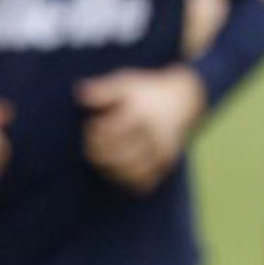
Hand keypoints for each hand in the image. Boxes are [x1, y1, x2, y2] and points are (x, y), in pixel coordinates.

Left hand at [78, 67, 207, 191]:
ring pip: (130, 172)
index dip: (93, 133)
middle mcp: (154, 134)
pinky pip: (144, 182)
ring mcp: (162, 151)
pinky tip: (120, 169)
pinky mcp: (167, 163)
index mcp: (140, 114)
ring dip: (111, 169)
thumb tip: (80, 94)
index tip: (93, 125)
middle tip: (94, 144)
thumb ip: (103, 89)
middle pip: (117, 155)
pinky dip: (128, 180)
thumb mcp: (125, 83)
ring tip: (105, 157)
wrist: (183, 99)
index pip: (109, 133)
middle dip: (98, 152)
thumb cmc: (145, 91)